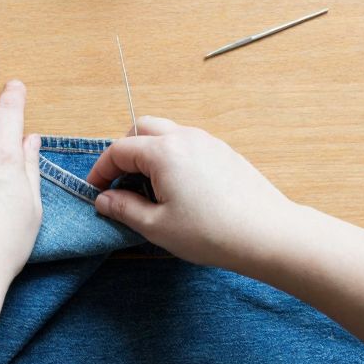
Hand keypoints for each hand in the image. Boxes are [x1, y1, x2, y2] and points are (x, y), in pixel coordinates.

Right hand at [85, 116, 297, 271]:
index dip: (101, 170)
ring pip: (167, 133)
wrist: (268, 234)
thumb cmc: (211, 233)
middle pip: (141, 128)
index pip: (119, 150)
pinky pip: (188, 144)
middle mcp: (186, 138)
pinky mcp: (225, 153)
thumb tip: (103, 200)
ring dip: (149, 153)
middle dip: (124, 152)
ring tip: (147, 186)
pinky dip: (172, 157)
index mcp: (164, 152)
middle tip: (119, 181)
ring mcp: (208, 142)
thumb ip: (123, 208)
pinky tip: (176, 187)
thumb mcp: (156, 226)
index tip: (96, 191)